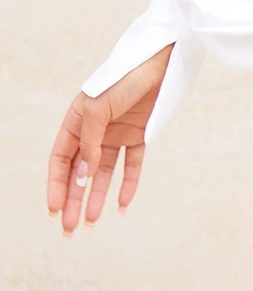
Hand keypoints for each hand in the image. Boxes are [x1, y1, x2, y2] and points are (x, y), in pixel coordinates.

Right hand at [47, 43, 173, 234]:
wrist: (160, 62)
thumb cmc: (123, 78)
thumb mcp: (99, 107)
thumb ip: (90, 141)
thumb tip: (83, 173)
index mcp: (77, 119)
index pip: (60, 158)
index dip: (56, 184)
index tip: (54, 210)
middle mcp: (94, 129)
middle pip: (79, 171)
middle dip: (73, 199)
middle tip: (69, 229)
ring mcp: (116, 133)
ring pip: (102, 173)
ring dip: (95, 197)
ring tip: (91, 224)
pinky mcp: (139, 135)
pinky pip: (131, 165)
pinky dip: (127, 185)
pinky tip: (122, 205)